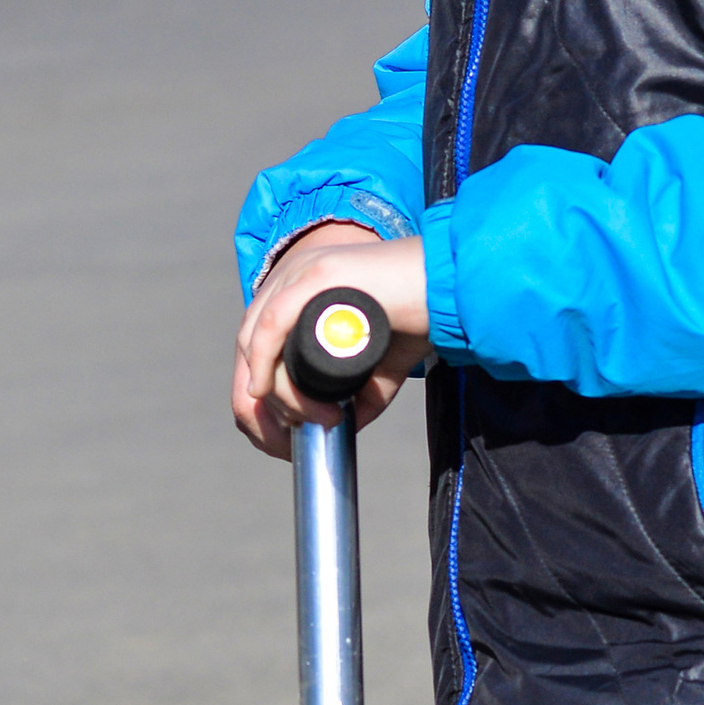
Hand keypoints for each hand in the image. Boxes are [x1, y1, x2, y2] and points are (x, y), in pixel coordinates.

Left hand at [233, 225, 430, 459]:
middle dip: (267, 403)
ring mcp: (302, 272)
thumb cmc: (420, 312)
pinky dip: (264, 362)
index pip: (258, 345)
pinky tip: (266, 390)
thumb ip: (365, 388)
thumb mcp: (382, 358)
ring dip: (281, 393)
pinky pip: (272, 324)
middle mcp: (293, 276)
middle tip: (303, 433)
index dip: (262, 392)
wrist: (452, 282)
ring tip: (319, 418)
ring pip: (260, 343)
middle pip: (251, 347)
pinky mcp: (317, 274)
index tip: (284, 432)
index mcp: (300, 290)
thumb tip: (348, 423)